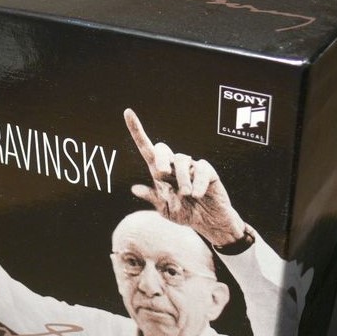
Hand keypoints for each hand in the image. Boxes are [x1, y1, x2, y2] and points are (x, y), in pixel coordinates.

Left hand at [124, 108, 246, 246]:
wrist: (209, 222)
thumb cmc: (186, 213)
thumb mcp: (165, 210)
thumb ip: (153, 198)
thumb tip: (134, 188)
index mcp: (161, 173)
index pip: (147, 150)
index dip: (137, 131)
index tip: (127, 112)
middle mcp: (175, 166)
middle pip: (163, 149)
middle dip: (161, 158)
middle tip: (162, 173)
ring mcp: (192, 167)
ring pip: (182, 160)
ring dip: (182, 179)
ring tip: (186, 195)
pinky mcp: (208, 171)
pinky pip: (201, 169)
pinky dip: (198, 183)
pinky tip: (197, 195)